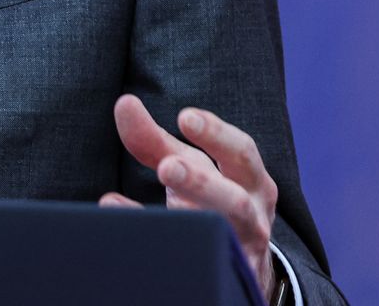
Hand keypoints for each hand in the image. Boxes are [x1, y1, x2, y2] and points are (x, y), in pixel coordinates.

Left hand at [102, 94, 277, 300]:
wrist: (244, 261)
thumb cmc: (212, 198)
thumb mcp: (192, 167)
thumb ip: (157, 140)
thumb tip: (125, 104)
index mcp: (250, 180)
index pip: (240, 152)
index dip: (215, 134)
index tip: (184, 117)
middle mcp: (253, 215)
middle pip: (234, 200)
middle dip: (199, 183)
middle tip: (166, 167)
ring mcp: (240, 251)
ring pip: (220, 237)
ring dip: (188, 219)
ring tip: (162, 206)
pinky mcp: (225, 274)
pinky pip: (197, 262)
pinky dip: (161, 247)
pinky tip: (134, 233)